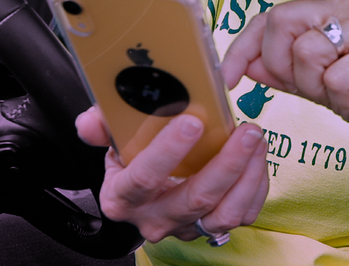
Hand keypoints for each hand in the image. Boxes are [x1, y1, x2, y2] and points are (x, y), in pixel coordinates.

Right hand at [75, 107, 268, 242]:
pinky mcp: (210, 228)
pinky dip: (255, 188)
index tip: (192, 122)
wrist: (142, 195)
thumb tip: (89, 120)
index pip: (144, 178)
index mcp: (122, 197)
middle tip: (246, 131)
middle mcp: (153, 218)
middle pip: (195, 198)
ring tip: (257, 140)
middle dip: (226, 162)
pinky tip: (258, 160)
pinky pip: (241, 215)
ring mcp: (184, 227)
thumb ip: (101, 127)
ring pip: (223, 212)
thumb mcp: (112, 142)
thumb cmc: (131, 160)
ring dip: (247, 176)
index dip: (167, 152)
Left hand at [221, 0, 348, 135]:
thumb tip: (248, 64)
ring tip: (347, 94)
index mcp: (330, 11)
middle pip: (282, 23)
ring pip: (309, 50)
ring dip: (320, 87)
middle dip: (285, 68)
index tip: (231, 79)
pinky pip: (339, 75)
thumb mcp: (321, 88)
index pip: (271, 16)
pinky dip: (345, 97)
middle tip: (313, 89)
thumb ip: (286, 73)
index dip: (243, 47)